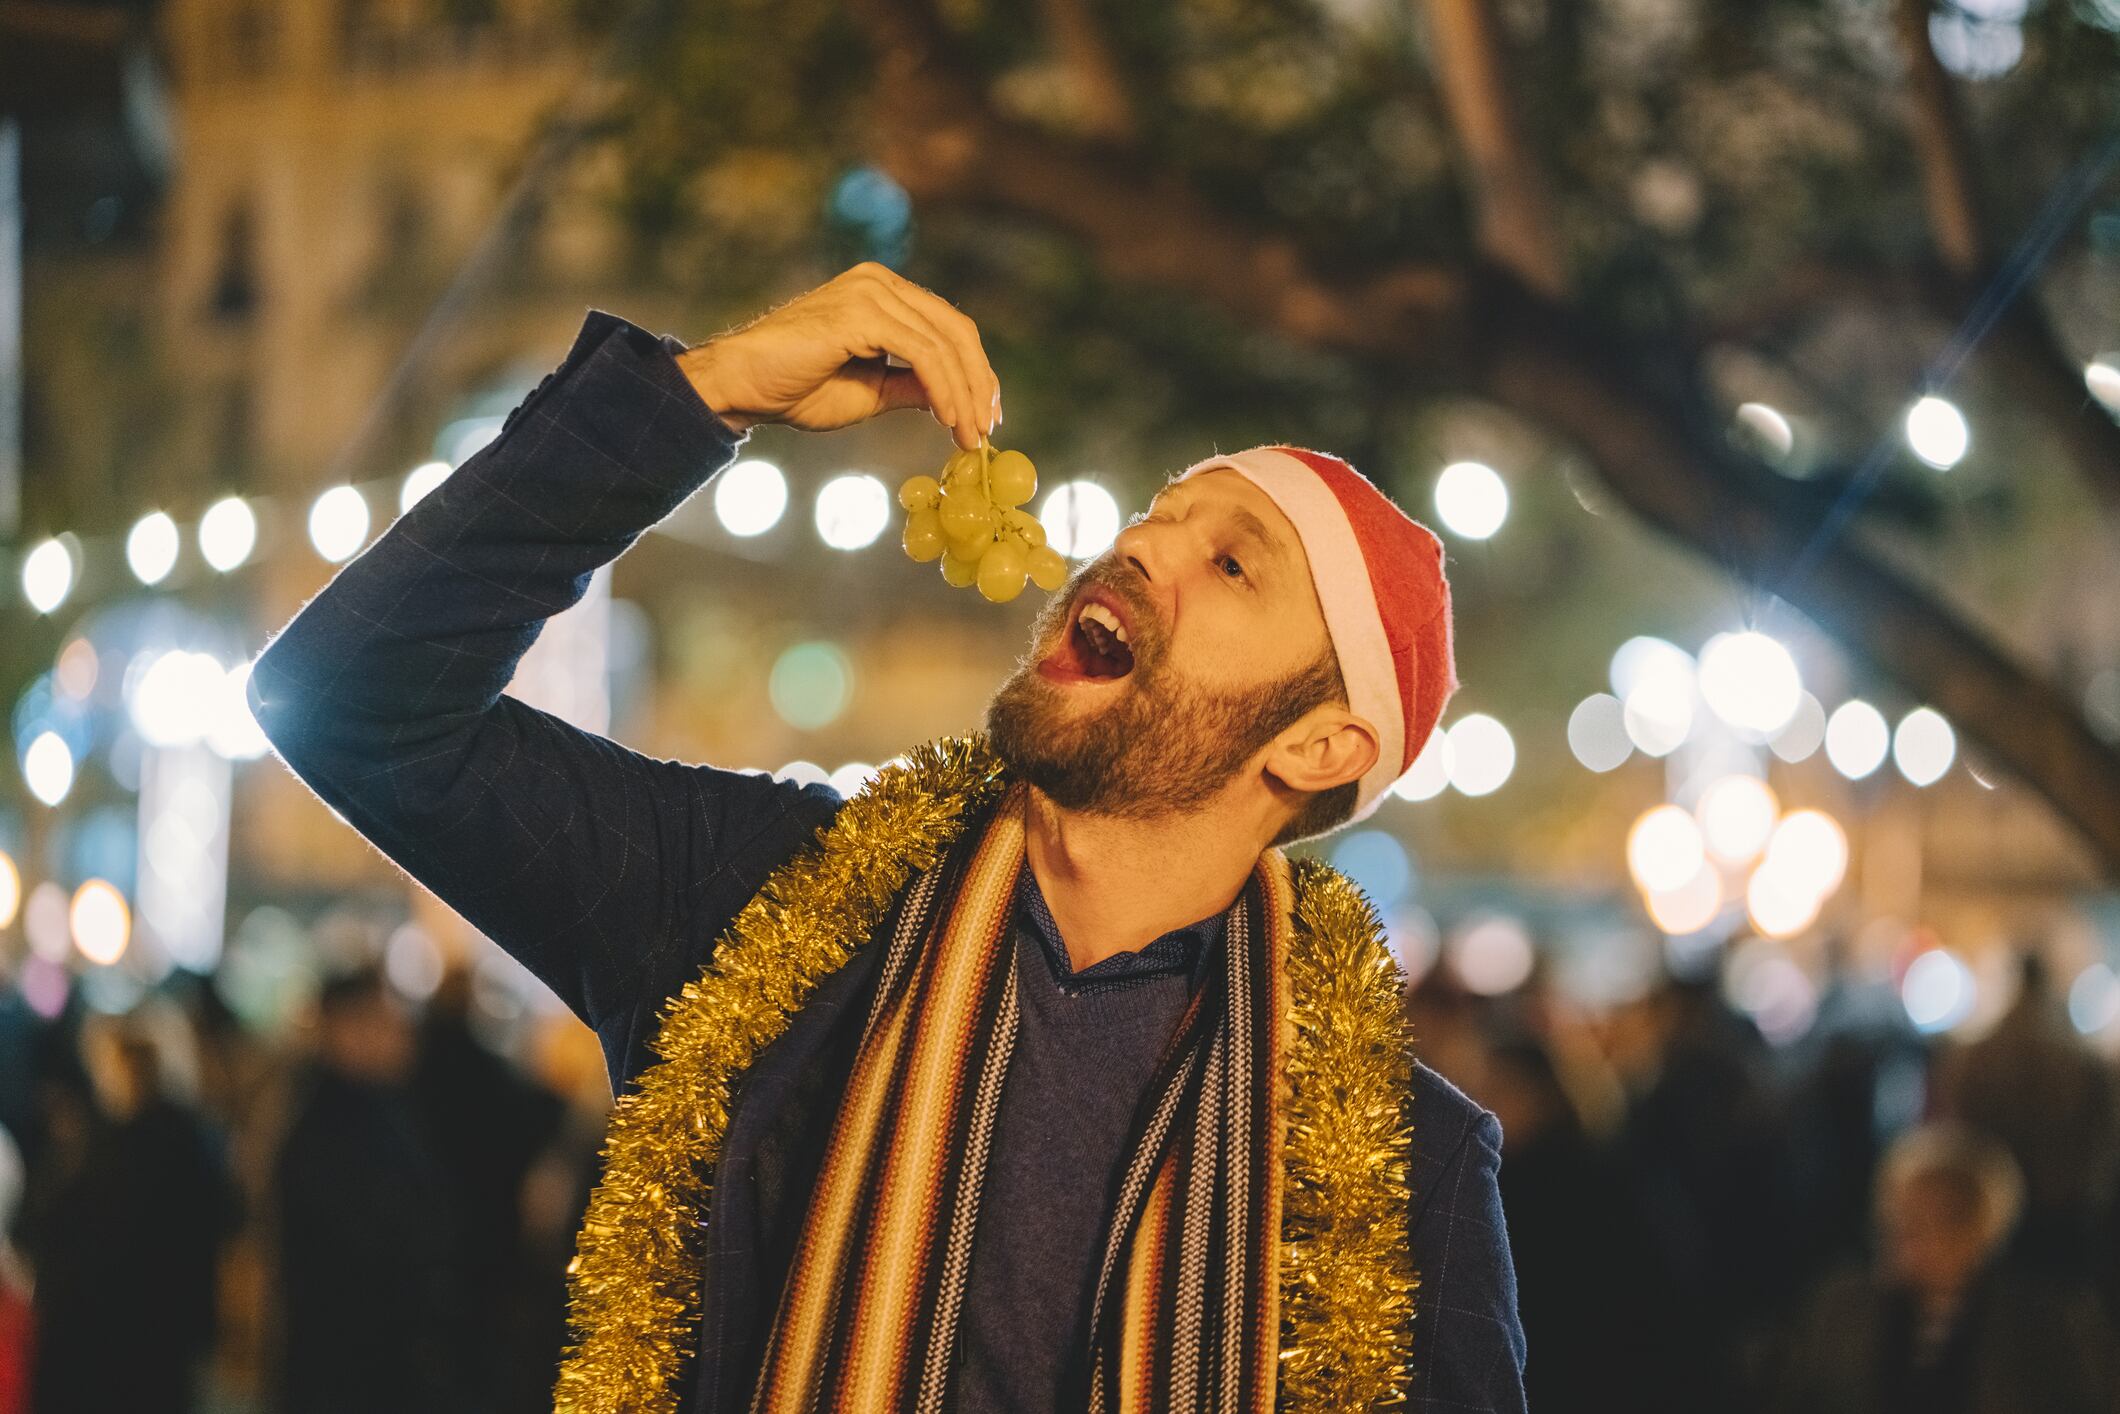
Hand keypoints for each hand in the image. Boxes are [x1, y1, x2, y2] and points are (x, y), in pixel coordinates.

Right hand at [676, 262, 1001, 451]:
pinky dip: (943, 388)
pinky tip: (948, 418)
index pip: (948, 327)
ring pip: (944, 343)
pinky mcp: (862, 311)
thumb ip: (912, 386)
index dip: (976, 372)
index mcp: (883, 293)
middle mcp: (880, 282)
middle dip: (979, 384)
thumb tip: (953, 399)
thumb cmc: (796, 390)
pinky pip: (922, 352)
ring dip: (965, 394)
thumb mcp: (871, 391)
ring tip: (970, 436)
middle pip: (956, 330)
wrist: (744, 386)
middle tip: (987, 429)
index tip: (987, 416)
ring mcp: (871, 291)